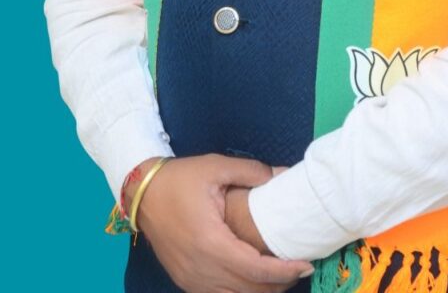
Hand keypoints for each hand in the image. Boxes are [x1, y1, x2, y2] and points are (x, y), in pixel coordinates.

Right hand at [134, 154, 312, 292]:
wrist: (142, 193)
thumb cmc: (180, 179)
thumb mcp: (216, 167)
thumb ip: (251, 172)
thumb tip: (282, 175)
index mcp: (211, 243)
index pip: (256, 270)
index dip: (284, 272)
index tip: (305, 264)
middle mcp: (201, 269)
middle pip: (248, 291)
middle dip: (278, 284)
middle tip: (299, 268)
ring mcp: (191, 279)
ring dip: (260, 291)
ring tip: (282, 275)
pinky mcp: (185, 281)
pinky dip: (240, 292)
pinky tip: (253, 280)